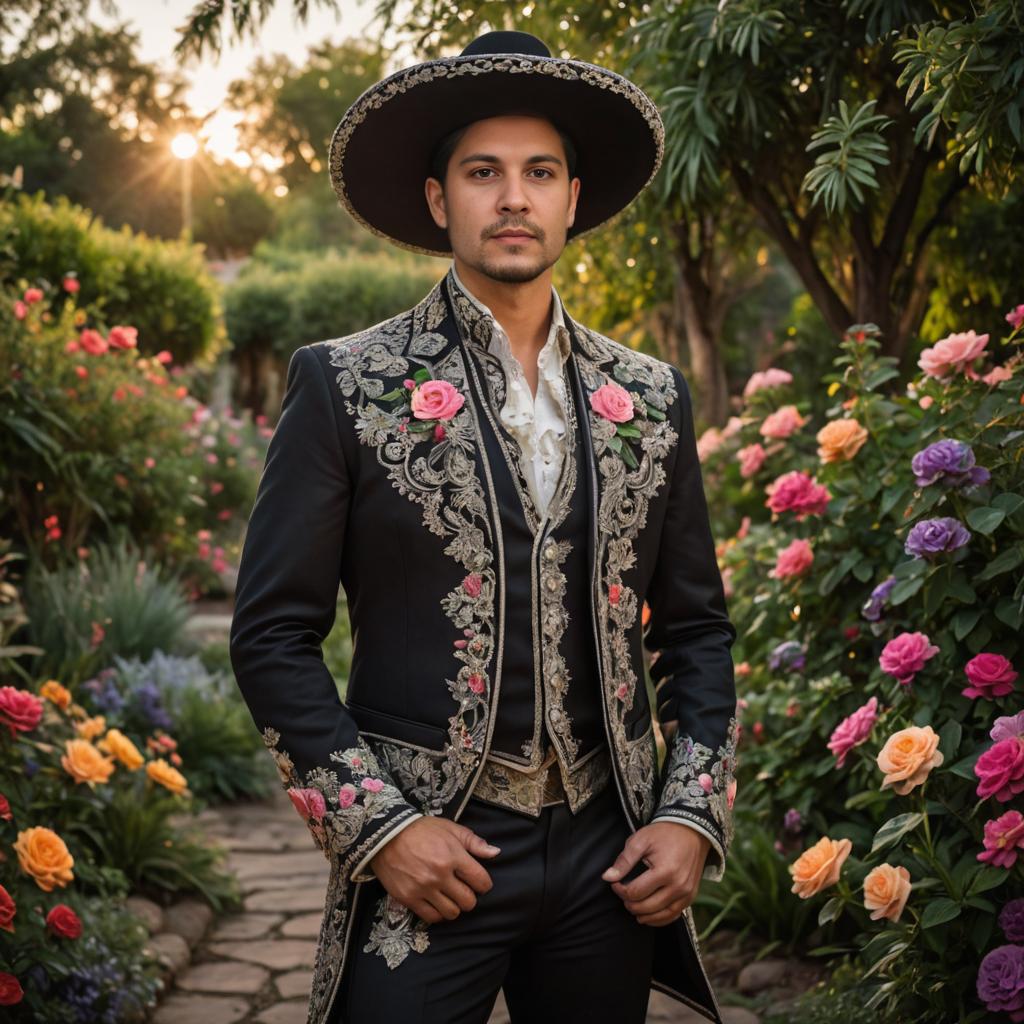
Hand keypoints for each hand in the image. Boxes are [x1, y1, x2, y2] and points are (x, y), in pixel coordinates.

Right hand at [368, 816, 499, 924]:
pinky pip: (431, 917)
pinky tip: (437, 903)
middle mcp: (440, 875)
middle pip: (468, 901)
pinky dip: (438, 914)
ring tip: (450, 897)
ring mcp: (424, 888)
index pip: (481, 881)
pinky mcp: (409, 898)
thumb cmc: (422, 830)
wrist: (387, 835)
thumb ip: (474, 842)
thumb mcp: (450, 829)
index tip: (479, 882)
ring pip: (452, 913)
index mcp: (453, 856)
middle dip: (470, 897)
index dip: (484, 884)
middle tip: (463, 890)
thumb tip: (496, 853)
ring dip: (454, 907)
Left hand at [601, 822, 709, 925]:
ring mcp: (686, 893)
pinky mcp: (691, 896)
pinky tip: (650, 916)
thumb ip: (624, 860)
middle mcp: (678, 886)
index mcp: (664, 871)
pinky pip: (674, 915)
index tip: (615, 884)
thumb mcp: (640, 840)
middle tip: (623, 895)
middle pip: (647, 907)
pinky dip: (660, 919)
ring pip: (661, 915)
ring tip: (633, 909)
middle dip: (630, 904)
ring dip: (644, 916)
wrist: (691, 831)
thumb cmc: (664, 834)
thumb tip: (607, 877)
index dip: (620, 891)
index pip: (636, 892)